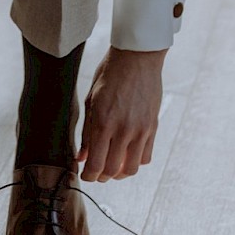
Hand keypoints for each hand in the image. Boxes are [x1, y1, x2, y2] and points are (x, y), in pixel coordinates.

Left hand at [77, 46, 165, 181]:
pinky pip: (145, 156)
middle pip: (112, 170)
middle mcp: (124, 130)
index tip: (85, 175)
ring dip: (119, 173)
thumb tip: (82, 156)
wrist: (137, 58)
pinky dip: (135, 161)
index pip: (96, 164)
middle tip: (96, 173)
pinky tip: (126, 154)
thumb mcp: (91, 100)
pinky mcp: (153, 127)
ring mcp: (141, 130)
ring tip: (111, 167)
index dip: (89, 176)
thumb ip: (87, 132)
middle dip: (101, 177)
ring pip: (131, 169)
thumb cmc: (110, 74)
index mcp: (103, 122)